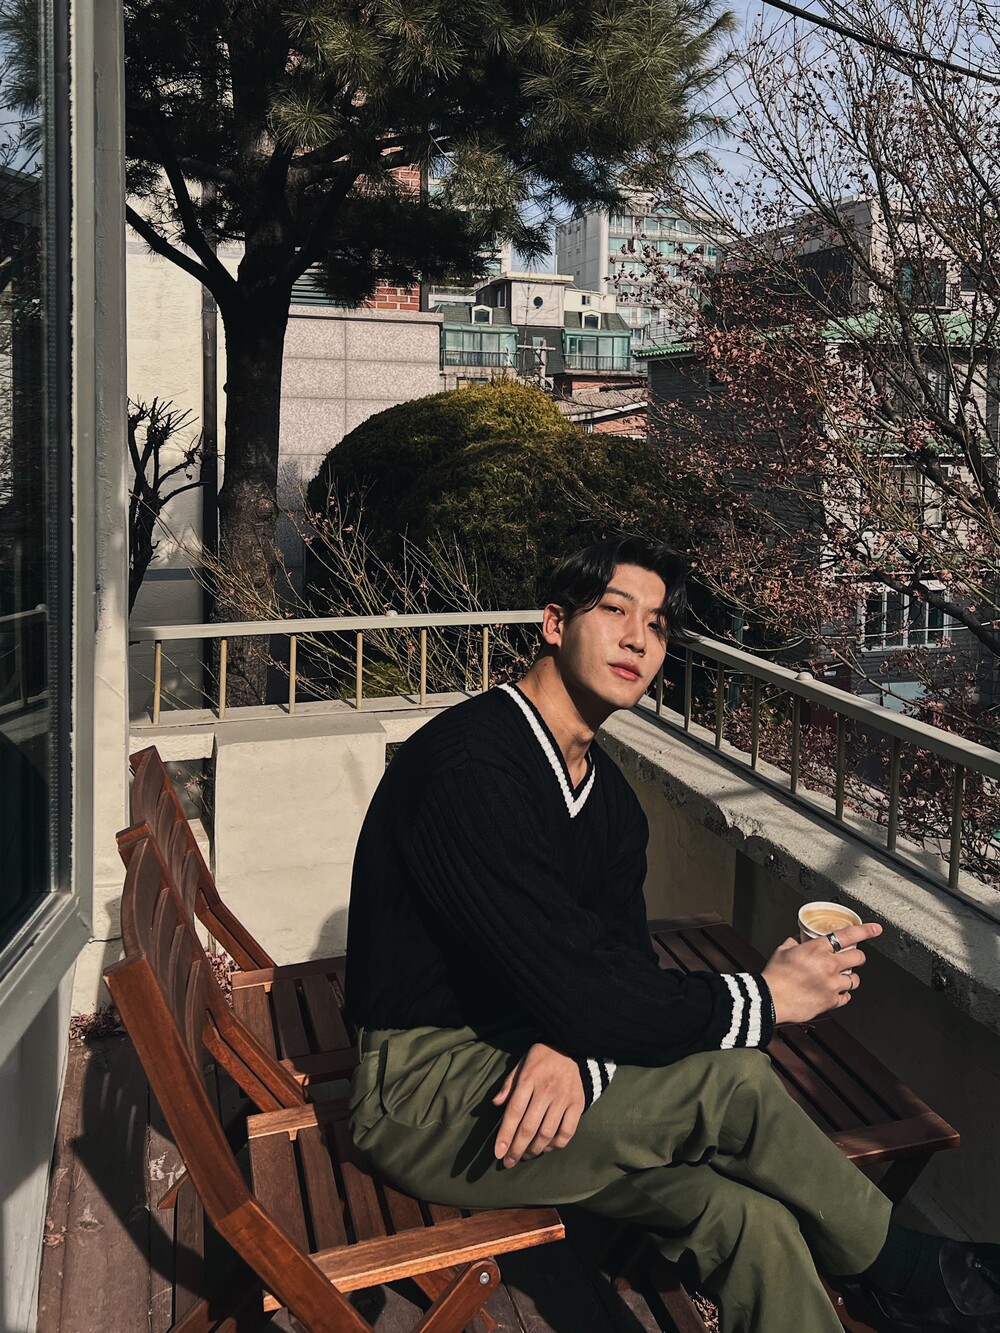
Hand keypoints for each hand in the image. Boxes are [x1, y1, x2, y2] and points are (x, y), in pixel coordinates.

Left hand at [492, 1043, 584, 1168]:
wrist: (574, 1047)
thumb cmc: (542, 1058)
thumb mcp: (522, 1062)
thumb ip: (509, 1083)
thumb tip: (495, 1103)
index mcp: (529, 1079)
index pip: (514, 1112)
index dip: (505, 1135)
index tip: (498, 1153)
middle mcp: (546, 1091)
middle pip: (529, 1127)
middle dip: (516, 1149)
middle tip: (509, 1162)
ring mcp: (563, 1099)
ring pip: (547, 1133)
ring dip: (534, 1150)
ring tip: (525, 1156)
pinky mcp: (577, 1105)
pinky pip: (567, 1132)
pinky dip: (555, 1145)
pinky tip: (546, 1148)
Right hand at [762, 922, 881, 1024]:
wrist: (770, 999)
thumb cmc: (774, 975)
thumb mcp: (783, 950)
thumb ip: (796, 942)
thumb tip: (801, 940)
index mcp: (817, 948)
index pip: (848, 935)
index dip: (865, 930)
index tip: (875, 929)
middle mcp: (828, 965)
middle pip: (858, 957)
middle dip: (857, 957)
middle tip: (852, 958)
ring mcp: (832, 984)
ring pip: (855, 979)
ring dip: (850, 977)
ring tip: (841, 978)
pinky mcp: (831, 1001)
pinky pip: (847, 997)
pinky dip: (843, 994)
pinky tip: (835, 992)